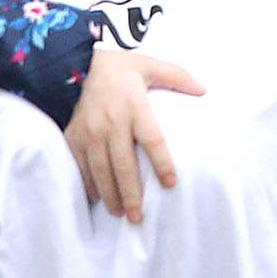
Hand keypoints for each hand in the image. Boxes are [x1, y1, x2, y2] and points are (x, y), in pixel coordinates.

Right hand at [65, 44, 204, 223]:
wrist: (77, 61)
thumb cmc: (119, 67)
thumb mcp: (150, 66)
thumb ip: (177, 77)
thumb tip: (203, 90)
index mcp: (134, 106)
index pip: (152, 140)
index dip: (162, 163)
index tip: (170, 183)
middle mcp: (111, 122)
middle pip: (123, 164)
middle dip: (131, 193)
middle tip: (137, 216)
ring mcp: (90, 130)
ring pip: (100, 169)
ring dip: (110, 194)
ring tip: (120, 213)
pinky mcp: (74, 134)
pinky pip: (81, 164)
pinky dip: (89, 183)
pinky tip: (98, 197)